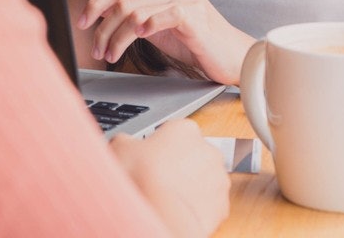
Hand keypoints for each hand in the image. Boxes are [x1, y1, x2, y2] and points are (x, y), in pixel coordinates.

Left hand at [77, 0, 252, 83]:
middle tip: (97, 48)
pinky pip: (161, 17)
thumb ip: (136, 16)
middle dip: (103, 26)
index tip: (82, 20)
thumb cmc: (197, 43)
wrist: (233, 57)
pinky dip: (144, 28)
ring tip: (112, 55)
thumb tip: (103, 15)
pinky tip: (138, 39)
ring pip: (136, 10)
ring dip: (117, 36)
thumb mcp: (159, 26)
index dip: (97, 1)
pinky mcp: (195, 15)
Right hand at [109, 119, 229, 237]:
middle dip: (180, 164)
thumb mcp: (120, 147)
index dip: (161, 144)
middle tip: (158, 177)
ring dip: (191, 186)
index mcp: (185, 129)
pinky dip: (197, 208)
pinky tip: (179, 210)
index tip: (151, 156)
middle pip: (193, 154)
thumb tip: (124, 143)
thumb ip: (126, 140)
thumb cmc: (141, 177)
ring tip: (167, 196)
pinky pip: (209, 204)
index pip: (175, 131)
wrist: (160, 213)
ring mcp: (219, 178)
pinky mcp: (223, 205)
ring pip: (204, 180)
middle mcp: (208, 149)